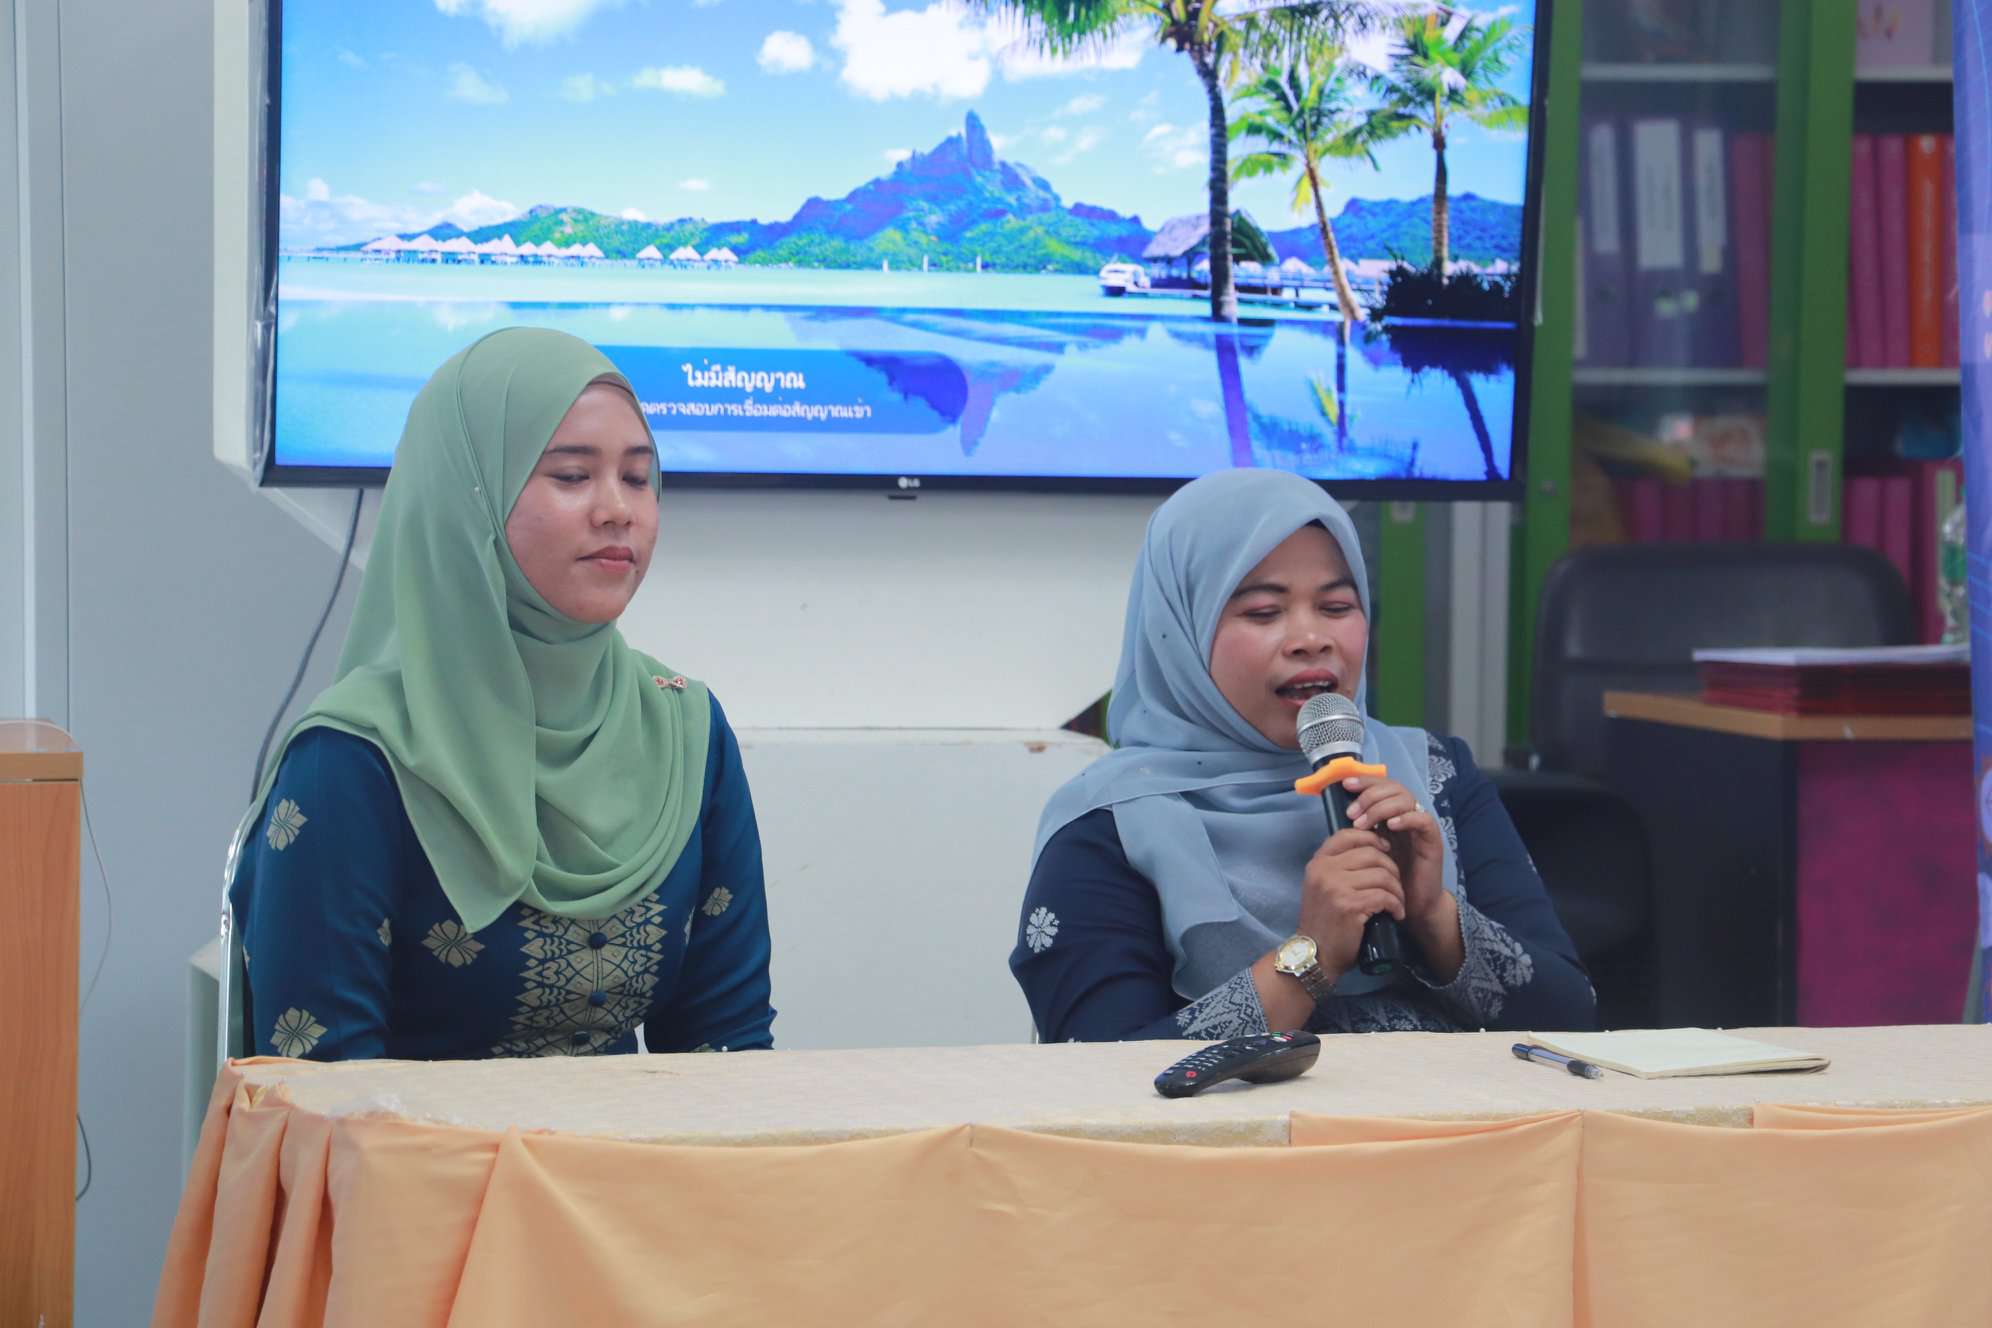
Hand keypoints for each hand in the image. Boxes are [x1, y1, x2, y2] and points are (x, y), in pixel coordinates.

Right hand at [1295, 828, 1404, 984]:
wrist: (1316, 954)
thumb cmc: (1324, 922)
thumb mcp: (1322, 887)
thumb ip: (1338, 867)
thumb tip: (1372, 848)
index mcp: (1317, 863)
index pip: (1347, 835)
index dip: (1372, 838)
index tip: (1385, 851)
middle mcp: (1323, 870)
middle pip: (1371, 853)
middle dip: (1391, 868)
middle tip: (1396, 885)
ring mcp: (1335, 887)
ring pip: (1382, 875)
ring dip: (1397, 890)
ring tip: (1397, 902)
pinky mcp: (1349, 905)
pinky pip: (1385, 896)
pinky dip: (1396, 905)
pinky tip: (1396, 914)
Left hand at [1343, 774, 1461, 981]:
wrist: (1410, 906)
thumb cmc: (1386, 880)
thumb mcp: (1366, 852)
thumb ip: (1358, 832)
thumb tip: (1338, 813)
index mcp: (1390, 815)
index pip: (1381, 786)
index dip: (1365, 781)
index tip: (1345, 785)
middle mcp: (1407, 816)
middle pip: (1393, 787)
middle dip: (1369, 795)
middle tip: (1352, 813)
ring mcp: (1420, 827)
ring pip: (1406, 799)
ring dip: (1381, 807)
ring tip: (1364, 823)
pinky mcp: (1432, 840)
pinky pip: (1423, 819)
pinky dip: (1407, 818)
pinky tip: (1391, 825)